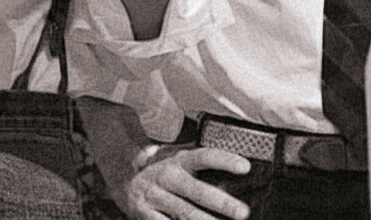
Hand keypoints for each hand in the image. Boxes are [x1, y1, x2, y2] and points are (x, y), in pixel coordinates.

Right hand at [119, 145, 250, 219]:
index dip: (225, 160)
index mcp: (180, 160)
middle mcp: (167, 176)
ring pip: (185, 213)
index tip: (246, 167)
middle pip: (198, 191)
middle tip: (244, 212)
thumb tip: (241, 174)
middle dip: (222, 203)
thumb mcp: (182, 162)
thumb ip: (204, 167)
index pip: (205, 156)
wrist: (124, 178)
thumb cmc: (166, 172)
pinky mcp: (144, 214)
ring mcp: (155, 196)